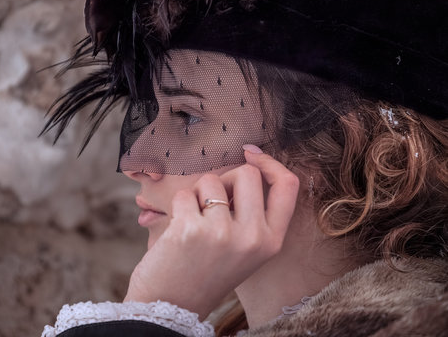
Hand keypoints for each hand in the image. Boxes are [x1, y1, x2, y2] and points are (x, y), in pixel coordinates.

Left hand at [124, 149, 299, 319]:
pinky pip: (185, 193)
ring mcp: (223, 234)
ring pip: (212, 179)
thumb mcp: (245, 250)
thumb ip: (253, 214)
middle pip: (248, 173)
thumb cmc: (206, 271)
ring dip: (198, 193)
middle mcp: (253, 238)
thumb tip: (247, 165)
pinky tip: (178, 231)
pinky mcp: (192, 230)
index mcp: (271, 242)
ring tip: (193, 221)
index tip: (251, 154)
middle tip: (212, 202)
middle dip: (226, 178)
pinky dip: (179, 205)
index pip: (288, 185)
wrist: (171, 306)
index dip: (270, 162)